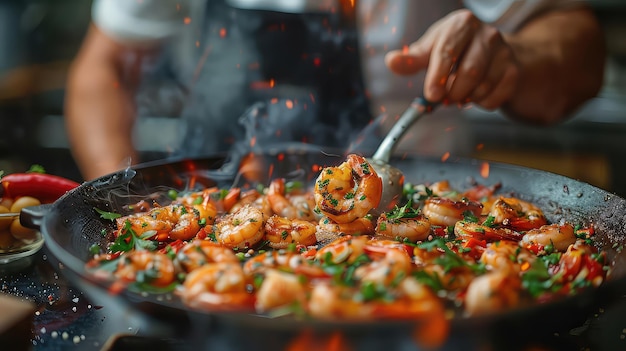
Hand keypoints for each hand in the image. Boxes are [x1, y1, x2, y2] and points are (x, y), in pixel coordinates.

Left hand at [385, 9, 519, 109]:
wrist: (489, 51)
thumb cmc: (454, 48)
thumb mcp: (430, 49)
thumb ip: (411, 59)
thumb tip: (392, 61)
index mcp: (462, 24)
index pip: (448, 52)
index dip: (438, 76)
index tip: (431, 95)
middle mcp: (487, 34)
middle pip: (470, 71)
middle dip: (453, 91)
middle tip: (443, 98)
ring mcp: (504, 52)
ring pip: (484, 86)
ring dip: (466, 98)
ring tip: (458, 94)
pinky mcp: (514, 70)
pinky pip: (496, 97)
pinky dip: (481, 103)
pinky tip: (475, 95)